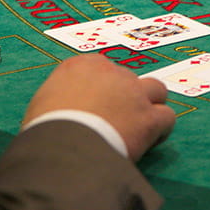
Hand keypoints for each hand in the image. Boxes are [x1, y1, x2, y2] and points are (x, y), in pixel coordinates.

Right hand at [22, 54, 175, 160]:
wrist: (63, 144)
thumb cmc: (45, 128)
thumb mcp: (43, 104)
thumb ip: (60, 99)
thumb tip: (64, 112)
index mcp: (82, 65)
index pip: (101, 69)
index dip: (102, 89)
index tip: (97, 106)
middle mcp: (112, 72)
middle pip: (128, 79)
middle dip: (125, 97)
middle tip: (115, 120)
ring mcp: (134, 92)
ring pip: (156, 90)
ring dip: (150, 105)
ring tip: (139, 126)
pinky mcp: (149, 117)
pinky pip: (166, 118)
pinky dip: (161, 129)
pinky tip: (150, 141)